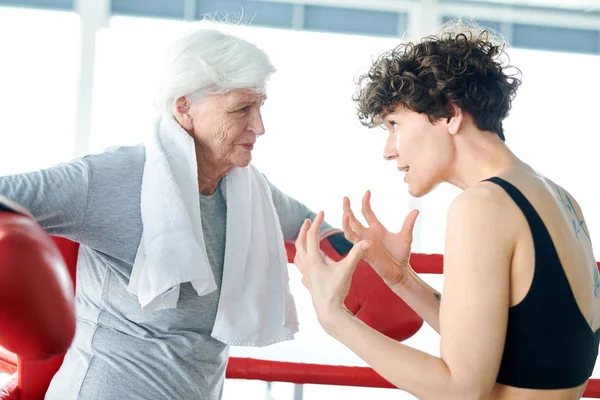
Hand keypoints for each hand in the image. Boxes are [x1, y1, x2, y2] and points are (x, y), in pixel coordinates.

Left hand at [294, 211, 370, 328]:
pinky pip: (301, 269)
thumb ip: (357, 255)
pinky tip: (306, 265)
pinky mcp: (308, 283)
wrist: (329, 312)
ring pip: (298, 255)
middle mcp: (307, 265)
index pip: (312, 235)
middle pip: (300, 243)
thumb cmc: (336, 291)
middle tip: (309, 220)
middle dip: (304, 230)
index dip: (317, 222)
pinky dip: (302, 262)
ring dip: (301, 244)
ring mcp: (306, 275)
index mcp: (314, 259)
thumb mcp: (348, 270)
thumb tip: (368, 242)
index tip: (322, 212)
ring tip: (305, 239)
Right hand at [343, 190, 418, 285]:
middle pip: (353, 219)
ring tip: (344, 213)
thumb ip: (408, 223)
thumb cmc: (401, 254)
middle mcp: (367, 234)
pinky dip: (353, 236)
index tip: (367, 191)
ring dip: (346, 222)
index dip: (365, 202)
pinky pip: (354, 243)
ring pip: (350, 230)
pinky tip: (353, 228)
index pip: (366, 212)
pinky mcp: (363, 252)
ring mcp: (364, 243)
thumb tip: (416, 210)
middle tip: (345, 198)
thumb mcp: (406, 236)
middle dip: (348, 208)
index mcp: (376, 228)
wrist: (400, 270)